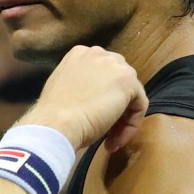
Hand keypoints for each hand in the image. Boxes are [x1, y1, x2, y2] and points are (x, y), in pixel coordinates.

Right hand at [23, 45, 147, 151]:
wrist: (56, 124)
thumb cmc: (53, 115)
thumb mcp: (64, 90)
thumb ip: (80, 86)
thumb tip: (92, 100)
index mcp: (79, 54)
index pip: (101, 73)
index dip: (101, 98)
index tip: (93, 118)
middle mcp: (98, 53)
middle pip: (118, 80)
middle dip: (116, 106)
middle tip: (106, 131)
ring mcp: (114, 65)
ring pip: (131, 93)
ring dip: (122, 119)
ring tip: (110, 140)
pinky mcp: (127, 80)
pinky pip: (140, 104)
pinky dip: (131, 125)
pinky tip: (116, 140)